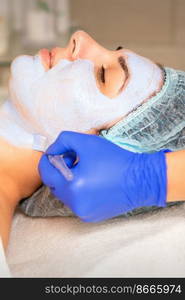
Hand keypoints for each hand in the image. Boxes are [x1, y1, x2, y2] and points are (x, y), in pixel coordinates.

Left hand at [39, 131, 166, 221]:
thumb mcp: (87, 142)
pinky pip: (76, 202)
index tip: (58, 153)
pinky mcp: (91, 217)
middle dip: (60, 170)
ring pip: (65, 194)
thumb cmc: (115, 159)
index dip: (49, 160)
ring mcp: (83, 213)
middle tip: (76, 160)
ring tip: (87, 171)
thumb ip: (63, 141)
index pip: (46, 173)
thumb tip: (52, 152)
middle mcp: (75, 204)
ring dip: (69, 182)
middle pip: (55, 184)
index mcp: (72, 186)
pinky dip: (79, 192)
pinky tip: (94, 184)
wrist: (142, 180)